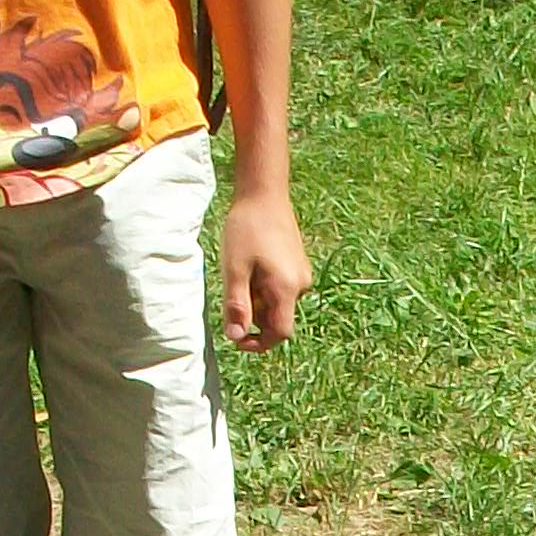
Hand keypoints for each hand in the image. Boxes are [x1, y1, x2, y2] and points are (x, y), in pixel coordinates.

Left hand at [220, 187, 310, 349]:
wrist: (264, 192)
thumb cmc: (246, 228)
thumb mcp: (234, 269)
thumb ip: (236, 306)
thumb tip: (235, 336)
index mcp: (286, 289)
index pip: (279, 333)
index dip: (258, 343)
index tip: (236, 338)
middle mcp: (300, 285)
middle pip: (277, 318)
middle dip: (253, 315)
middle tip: (233, 289)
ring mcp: (302, 274)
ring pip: (278, 302)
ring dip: (257, 299)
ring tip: (242, 271)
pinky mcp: (298, 264)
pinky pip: (282, 288)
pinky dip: (264, 286)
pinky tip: (252, 264)